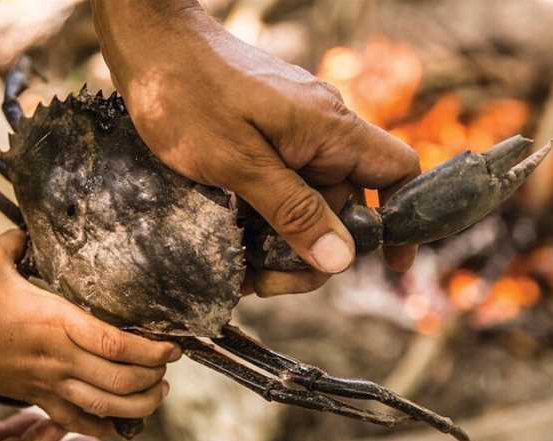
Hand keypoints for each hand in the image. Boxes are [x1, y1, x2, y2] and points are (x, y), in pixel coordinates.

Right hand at [0, 230, 181, 435]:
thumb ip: (16, 240)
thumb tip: (30, 227)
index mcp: (56, 322)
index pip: (116, 343)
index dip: (150, 350)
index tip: (173, 348)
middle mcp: (59, 357)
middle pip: (120, 380)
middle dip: (153, 379)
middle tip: (167, 369)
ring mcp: (49, 382)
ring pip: (104, 406)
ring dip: (138, 406)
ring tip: (157, 395)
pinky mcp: (38, 397)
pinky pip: (76, 419)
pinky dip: (103, 425)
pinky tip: (121, 423)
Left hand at [92, 0, 419, 295]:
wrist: (150, 47)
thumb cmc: (188, 95)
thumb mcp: (238, 162)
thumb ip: (292, 210)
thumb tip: (343, 259)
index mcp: (329, 130)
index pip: (396, 171)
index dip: (402, 218)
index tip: (388, 265)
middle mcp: (319, 135)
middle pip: (344, 207)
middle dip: (314, 253)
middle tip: (270, 281)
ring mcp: (291, 140)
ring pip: (307, 208)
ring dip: (280, 245)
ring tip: (242, 269)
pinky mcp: (264, 146)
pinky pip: (279, 194)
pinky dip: (261, 223)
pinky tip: (232, 243)